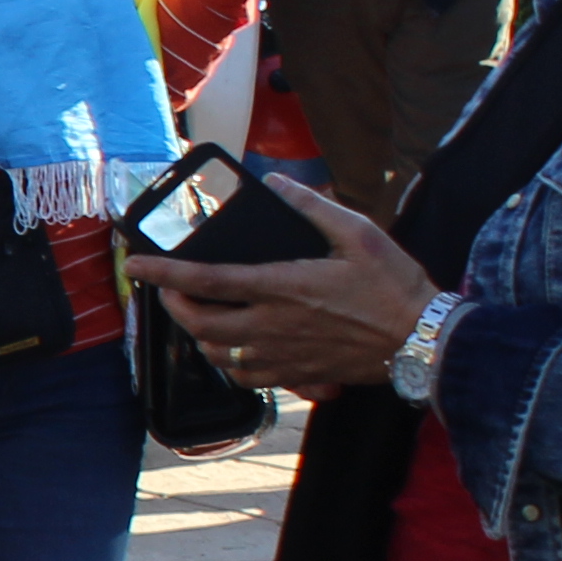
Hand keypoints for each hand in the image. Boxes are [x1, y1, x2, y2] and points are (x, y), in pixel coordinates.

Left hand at [130, 180, 442, 395]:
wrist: (426, 340)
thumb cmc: (394, 286)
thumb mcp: (359, 233)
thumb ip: (313, 207)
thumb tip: (279, 182)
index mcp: (281, 287)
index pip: (205, 280)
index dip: (163, 273)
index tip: (136, 265)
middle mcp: (272, 326)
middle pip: (198, 324)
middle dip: (173, 307)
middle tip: (170, 291)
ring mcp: (282, 356)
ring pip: (216, 355)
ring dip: (198, 336)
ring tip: (199, 316)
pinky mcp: (298, 377)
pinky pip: (246, 378)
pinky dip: (229, 364)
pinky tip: (234, 349)